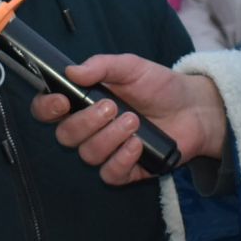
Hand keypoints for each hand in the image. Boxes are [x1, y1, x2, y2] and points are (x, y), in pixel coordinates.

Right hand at [27, 54, 226, 185]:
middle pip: (65, 136)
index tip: (62, 101)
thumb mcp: (132, 67)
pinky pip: (110, 174)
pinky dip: (121, 159)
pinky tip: (137, 145)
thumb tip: (72, 71)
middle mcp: (90, 129)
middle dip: (86, 122)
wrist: (194, 108)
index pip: (48, 111)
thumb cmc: (159, 86)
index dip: (47, 109)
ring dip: (109, 137)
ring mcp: (107, 151)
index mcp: (84, 103)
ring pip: (88, 155)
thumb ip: (102, 66)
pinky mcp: (126, 170)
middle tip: (113, 106)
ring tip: (134, 121)